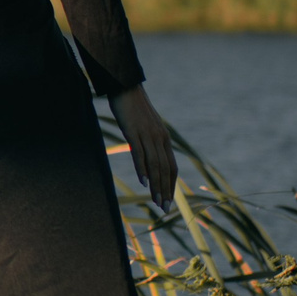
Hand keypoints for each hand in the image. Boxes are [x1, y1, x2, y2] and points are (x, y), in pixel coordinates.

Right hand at [108, 84, 178, 210]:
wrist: (125, 86)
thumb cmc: (133, 107)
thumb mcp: (144, 126)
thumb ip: (148, 140)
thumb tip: (146, 155)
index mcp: (163, 138)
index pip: (171, 167)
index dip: (170, 185)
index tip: (167, 201)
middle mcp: (159, 138)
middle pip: (164, 169)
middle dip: (165, 190)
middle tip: (164, 209)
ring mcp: (147, 135)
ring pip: (154, 165)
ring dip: (156, 185)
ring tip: (156, 202)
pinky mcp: (134, 132)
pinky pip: (140, 153)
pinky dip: (142, 169)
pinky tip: (143, 182)